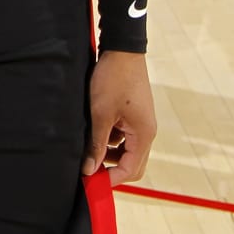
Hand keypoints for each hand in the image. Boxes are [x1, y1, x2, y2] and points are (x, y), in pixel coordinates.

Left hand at [85, 50, 155, 184]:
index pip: (131, 170)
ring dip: (109, 152)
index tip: (91, 182)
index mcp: (144, 135)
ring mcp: (141, 123)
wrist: (122, 50)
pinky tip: (93, 130)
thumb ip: (97, 143)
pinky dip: (110, 138)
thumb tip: (90, 169)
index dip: (112, 179)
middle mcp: (146, 132)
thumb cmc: (112, 80)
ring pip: (126, 149)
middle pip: (132, 162)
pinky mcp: (134, 114)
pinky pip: (124, 135)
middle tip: (87, 168)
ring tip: (86, 147)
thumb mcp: (101, 113)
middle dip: (111, 167)